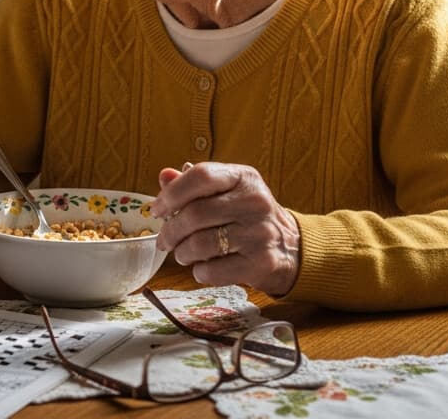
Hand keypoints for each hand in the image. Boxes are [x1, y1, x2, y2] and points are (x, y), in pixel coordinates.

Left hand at [150, 162, 301, 295]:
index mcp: (244, 177)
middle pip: (195, 214)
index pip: (201, 176)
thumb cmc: (247, 216)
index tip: (157, 210)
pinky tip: (203, 267)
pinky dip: (199, 272)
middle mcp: (255, 201)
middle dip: (170, 231)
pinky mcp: (261, 263)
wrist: (290, 248)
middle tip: (164, 241)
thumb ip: (194, 184)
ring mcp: (260, 233)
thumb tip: (164, 176)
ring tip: (183, 254)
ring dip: (182, 253)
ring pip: (200, 245)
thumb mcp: (227, 192)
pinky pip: (212, 271)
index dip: (171, 194)